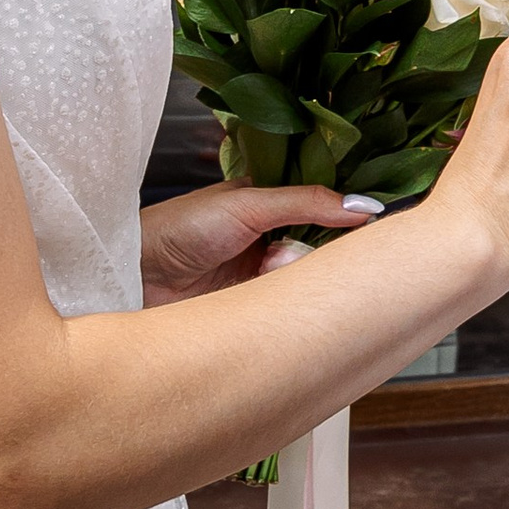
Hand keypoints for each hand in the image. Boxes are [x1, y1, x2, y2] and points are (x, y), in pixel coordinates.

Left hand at [139, 183, 383, 303]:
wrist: (135, 276)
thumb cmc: (182, 227)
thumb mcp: (249, 205)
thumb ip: (306, 202)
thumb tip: (364, 205)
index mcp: (268, 201)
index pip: (322, 203)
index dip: (346, 211)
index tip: (372, 219)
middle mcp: (269, 236)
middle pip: (321, 242)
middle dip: (322, 246)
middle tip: (302, 246)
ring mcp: (263, 273)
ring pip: (307, 274)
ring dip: (297, 272)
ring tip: (270, 267)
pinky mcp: (255, 307)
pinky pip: (290, 304)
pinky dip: (290, 301)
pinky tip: (271, 293)